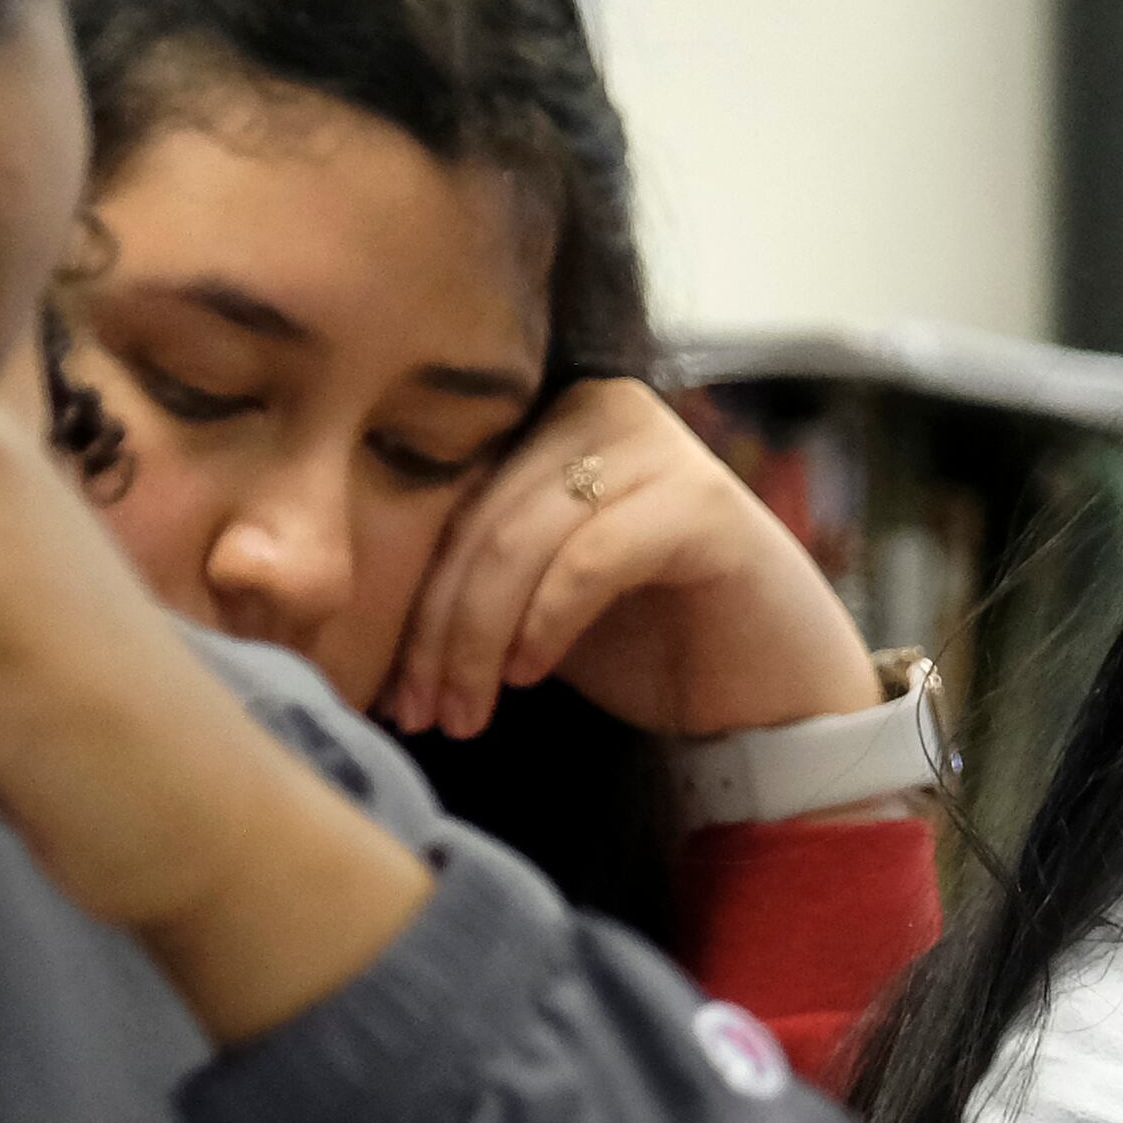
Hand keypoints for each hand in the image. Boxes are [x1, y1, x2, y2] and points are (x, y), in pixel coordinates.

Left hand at [381, 379, 881, 747]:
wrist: (773, 698)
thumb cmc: (652, 649)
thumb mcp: (535, 607)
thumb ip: (471, 579)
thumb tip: (350, 615)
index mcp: (553, 421)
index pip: (449, 499)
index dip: (410, 598)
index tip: (391, 692)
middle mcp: (602, 408)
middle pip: (477, 519)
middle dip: (436, 630)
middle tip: (422, 714)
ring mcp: (659, 446)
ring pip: (520, 539)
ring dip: (478, 639)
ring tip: (467, 712)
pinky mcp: (703, 501)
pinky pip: (590, 556)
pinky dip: (548, 620)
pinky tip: (530, 674)